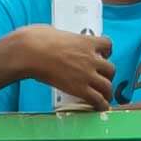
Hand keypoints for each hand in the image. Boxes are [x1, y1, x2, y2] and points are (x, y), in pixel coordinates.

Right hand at [2, 27, 118, 113]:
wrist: (29, 52)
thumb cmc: (37, 39)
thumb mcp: (57, 32)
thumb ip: (65, 39)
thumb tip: (60, 41)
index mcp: (86, 42)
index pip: (108, 45)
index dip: (106, 52)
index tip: (101, 55)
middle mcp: (91, 58)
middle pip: (111, 69)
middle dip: (107, 75)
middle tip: (100, 79)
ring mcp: (87, 74)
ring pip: (107, 86)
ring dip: (106, 91)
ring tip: (103, 96)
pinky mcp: (80, 89)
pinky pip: (98, 99)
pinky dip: (101, 104)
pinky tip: (100, 107)